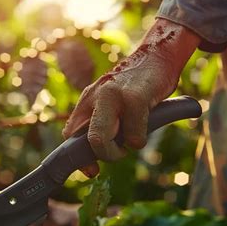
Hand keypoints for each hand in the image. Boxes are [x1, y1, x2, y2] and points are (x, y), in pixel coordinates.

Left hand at [62, 18, 199, 176]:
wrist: (157, 56)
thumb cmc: (135, 87)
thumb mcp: (109, 103)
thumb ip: (98, 127)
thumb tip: (90, 169)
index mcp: (87, 100)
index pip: (69, 135)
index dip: (80, 158)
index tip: (92, 169)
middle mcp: (95, 97)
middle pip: (87, 139)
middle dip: (105, 154)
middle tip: (119, 152)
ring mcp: (113, 96)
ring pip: (103, 140)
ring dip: (125, 148)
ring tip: (135, 134)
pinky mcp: (134, 98)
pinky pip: (134, 136)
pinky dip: (141, 139)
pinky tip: (147, 122)